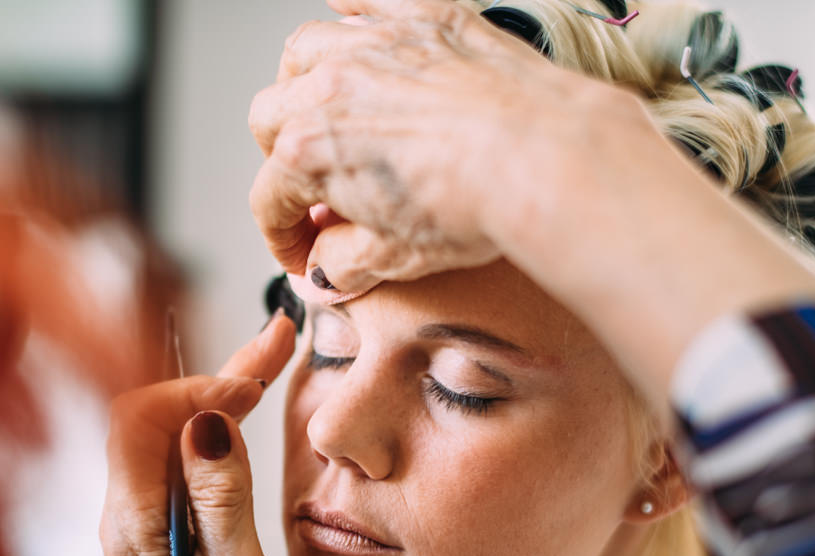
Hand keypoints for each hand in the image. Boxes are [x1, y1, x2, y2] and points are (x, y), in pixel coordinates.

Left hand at [99, 313, 296, 555]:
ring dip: (215, 396)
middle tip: (274, 345)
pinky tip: (245, 414)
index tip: (252, 383)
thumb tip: (206, 421)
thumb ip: (221, 498)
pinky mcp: (160, 529)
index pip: (140, 418)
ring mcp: (139, 522)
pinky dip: (212, 430)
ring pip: (167, 434)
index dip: (195, 389)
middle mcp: (124, 517)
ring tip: (268, 363)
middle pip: (152, 417)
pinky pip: (178, 461)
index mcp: (133, 526)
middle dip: (211, 378)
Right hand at [248, 0, 636, 292]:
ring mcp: (373, 47)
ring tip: (324, 110)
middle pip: (269, 118)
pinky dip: (349, 14)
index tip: (305, 251)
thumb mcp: (397, 257)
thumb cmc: (479, 199)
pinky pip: (362, 2)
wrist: (544, 153)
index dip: (282, 236)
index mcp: (311, 152)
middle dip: (279, 157)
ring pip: (302, 52)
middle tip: (313, 186)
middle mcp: (330, 88)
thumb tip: (329, 269)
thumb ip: (345, 264)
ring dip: (301, 84)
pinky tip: (349, 27)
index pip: (270, 200)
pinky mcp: (420, 19)